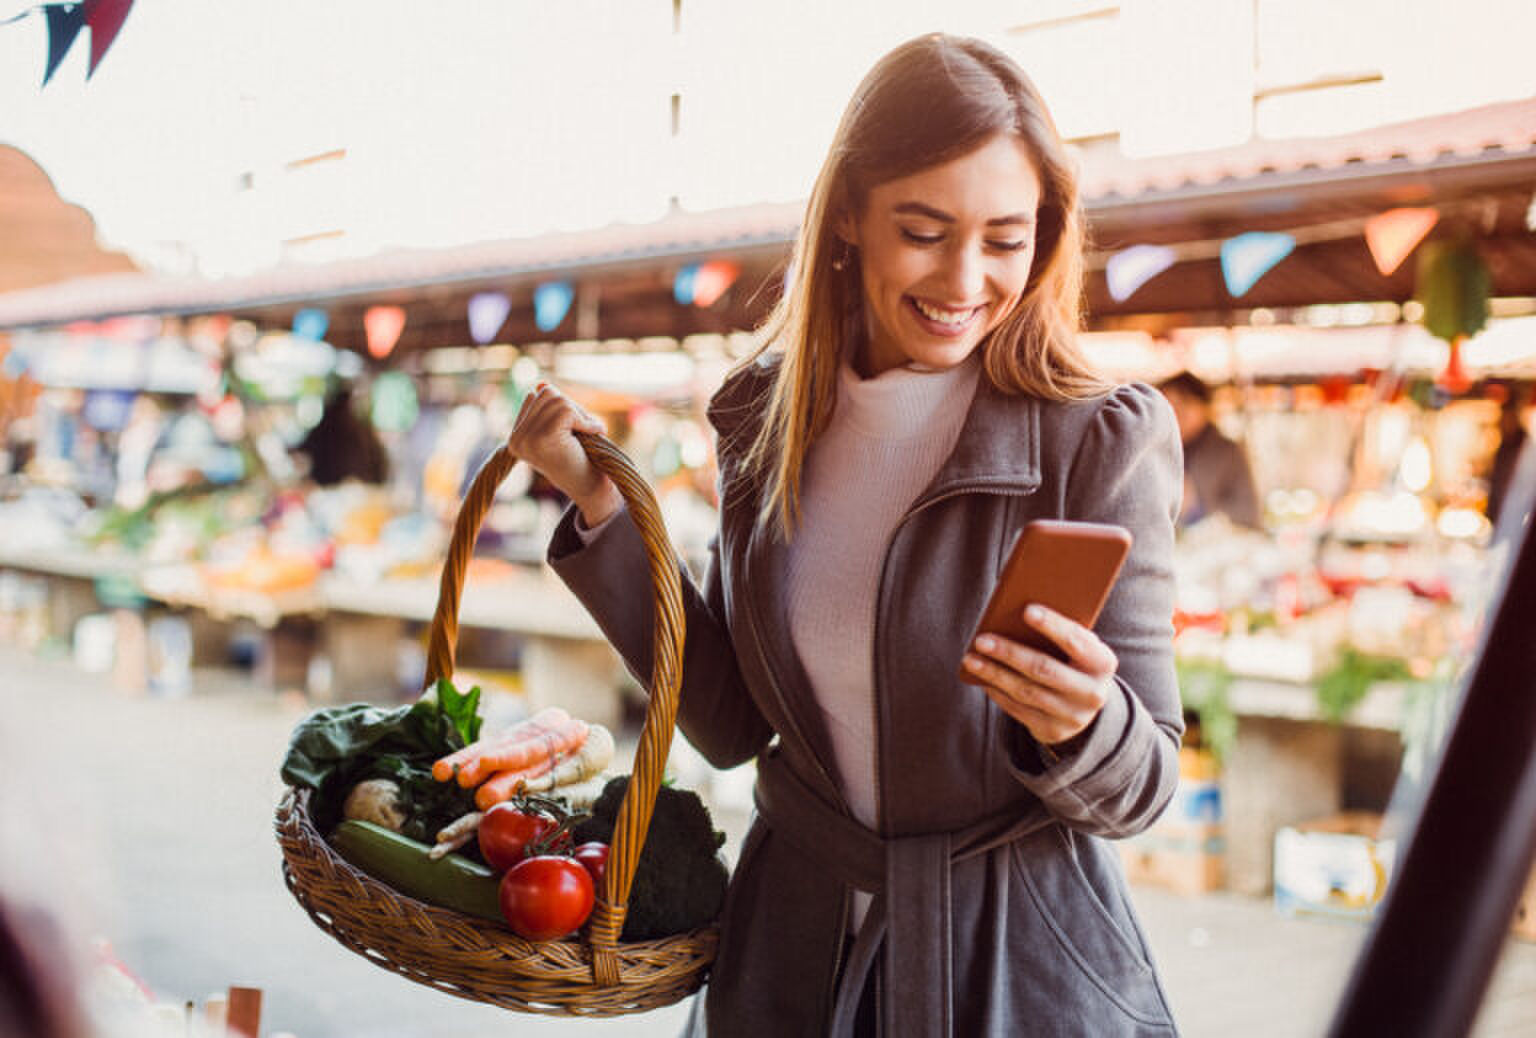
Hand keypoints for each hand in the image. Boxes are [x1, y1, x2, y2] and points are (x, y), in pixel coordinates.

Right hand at [506, 382, 620, 525]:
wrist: (593, 488)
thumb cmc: (581, 459)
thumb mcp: (562, 430)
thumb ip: (549, 408)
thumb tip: (541, 384)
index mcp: (515, 438)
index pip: (535, 396)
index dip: (561, 407)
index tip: (572, 432)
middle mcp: (515, 440)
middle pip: (546, 394)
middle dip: (572, 408)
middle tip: (585, 431)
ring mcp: (527, 439)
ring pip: (558, 400)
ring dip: (581, 415)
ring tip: (588, 434)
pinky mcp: (543, 438)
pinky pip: (567, 411)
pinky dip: (587, 420)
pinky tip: (595, 434)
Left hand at [961, 604, 1116, 749]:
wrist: (1084, 707)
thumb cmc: (1074, 663)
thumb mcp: (1079, 649)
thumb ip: (1060, 633)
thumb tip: (1016, 612)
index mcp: (1103, 663)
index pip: (1076, 641)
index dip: (1052, 625)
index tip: (1026, 610)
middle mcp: (1092, 692)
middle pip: (1044, 669)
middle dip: (1010, 653)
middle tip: (981, 639)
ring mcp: (1073, 716)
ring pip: (1027, 691)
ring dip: (995, 674)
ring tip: (971, 659)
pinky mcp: (1053, 730)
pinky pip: (1019, 710)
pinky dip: (997, 692)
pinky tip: (982, 679)